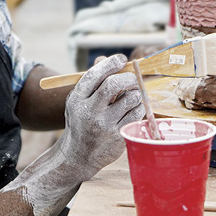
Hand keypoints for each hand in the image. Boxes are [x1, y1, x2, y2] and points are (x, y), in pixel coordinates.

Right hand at [57, 54, 144, 180]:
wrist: (77, 156)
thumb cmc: (80, 122)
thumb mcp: (78, 101)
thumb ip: (91, 81)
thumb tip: (105, 59)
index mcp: (77, 99)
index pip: (95, 74)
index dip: (111, 63)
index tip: (121, 59)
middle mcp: (89, 112)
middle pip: (113, 84)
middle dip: (128, 77)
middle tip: (132, 79)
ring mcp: (104, 125)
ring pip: (130, 98)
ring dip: (135, 93)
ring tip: (132, 95)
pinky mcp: (118, 136)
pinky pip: (137, 114)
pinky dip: (138, 107)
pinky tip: (132, 109)